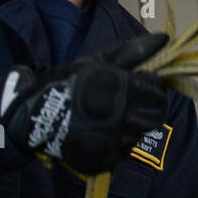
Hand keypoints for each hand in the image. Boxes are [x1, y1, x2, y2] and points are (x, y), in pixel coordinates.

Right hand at [0, 32, 167, 175]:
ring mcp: (112, 139)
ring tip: (116, 118)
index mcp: (118, 87)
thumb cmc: (68, 84)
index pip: (156, 91)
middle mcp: (119, 114)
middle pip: (156, 117)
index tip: (146, 87)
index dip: (155, 89)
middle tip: (136, 106)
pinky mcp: (105, 159)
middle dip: (151, 110)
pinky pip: (125, 152)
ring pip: (141, 134)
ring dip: (134, 126)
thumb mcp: (96, 62)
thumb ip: (132, 52)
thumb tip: (164, 39)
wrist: (34, 117)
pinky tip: (105, 132)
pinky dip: (120, 143)